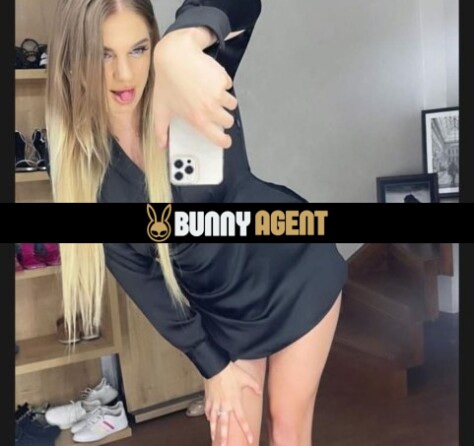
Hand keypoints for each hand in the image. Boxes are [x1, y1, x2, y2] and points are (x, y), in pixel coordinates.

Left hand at [153, 28, 237, 149]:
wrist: (174, 56)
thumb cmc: (166, 81)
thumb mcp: (160, 108)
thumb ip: (161, 130)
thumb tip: (161, 145)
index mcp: (198, 119)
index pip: (219, 138)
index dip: (224, 141)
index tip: (225, 140)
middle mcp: (211, 109)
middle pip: (229, 121)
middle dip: (224, 117)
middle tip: (215, 111)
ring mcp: (219, 94)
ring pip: (232, 104)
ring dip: (225, 101)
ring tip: (212, 93)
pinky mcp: (223, 79)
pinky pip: (228, 85)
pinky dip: (223, 83)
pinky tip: (210, 79)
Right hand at [204, 362, 261, 445]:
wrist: (216, 366)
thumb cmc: (231, 372)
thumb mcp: (246, 377)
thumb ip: (254, 386)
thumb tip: (259, 392)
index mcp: (235, 402)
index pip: (242, 420)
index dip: (246, 431)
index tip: (250, 440)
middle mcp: (225, 406)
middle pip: (224, 426)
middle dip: (224, 438)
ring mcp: (215, 403)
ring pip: (214, 421)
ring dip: (213, 431)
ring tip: (213, 439)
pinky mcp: (208, 399)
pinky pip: (208, 410)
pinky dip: (209, 416)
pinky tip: (209, 420)